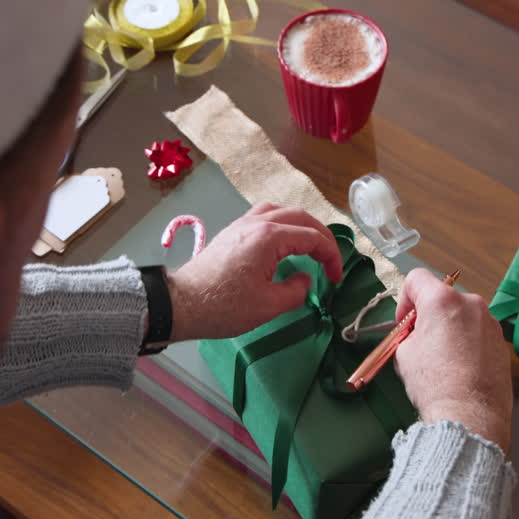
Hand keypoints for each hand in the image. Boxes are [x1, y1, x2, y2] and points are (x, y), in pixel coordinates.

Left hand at [167, 203, 343, 341]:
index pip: (312, 239)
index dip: (331, 257)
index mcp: (269, 237)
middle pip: (300, 217)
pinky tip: (284, 241)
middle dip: (322, 237)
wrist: (181, 304)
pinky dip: (283, 224)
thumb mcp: (268, 306)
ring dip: (302, 225)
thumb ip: (296, 291)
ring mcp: (242, 224)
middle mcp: (257, 222)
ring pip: (281, 211)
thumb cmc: (224, 306)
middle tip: (331, 260)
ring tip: (311, 246)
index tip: (336, 279)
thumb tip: (305, 280)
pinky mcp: (232, 232)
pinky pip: (265, 216)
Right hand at [393, 268, 512, 450]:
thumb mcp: (404, 354)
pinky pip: (478, 333)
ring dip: (450, 329)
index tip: (404, 323)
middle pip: (443, 298)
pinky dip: (468, 343)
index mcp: (442, 300)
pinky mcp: (502, 342)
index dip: (405, 299)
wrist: (470, 415)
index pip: (417, 279)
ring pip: (462, 316)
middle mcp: (471, 303)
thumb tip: (416, 333)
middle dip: (429, 316)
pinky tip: (462, 369)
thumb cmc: (434, 384)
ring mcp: (491, 322)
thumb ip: (409, 333)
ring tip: (444, 360)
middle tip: (421, 343)